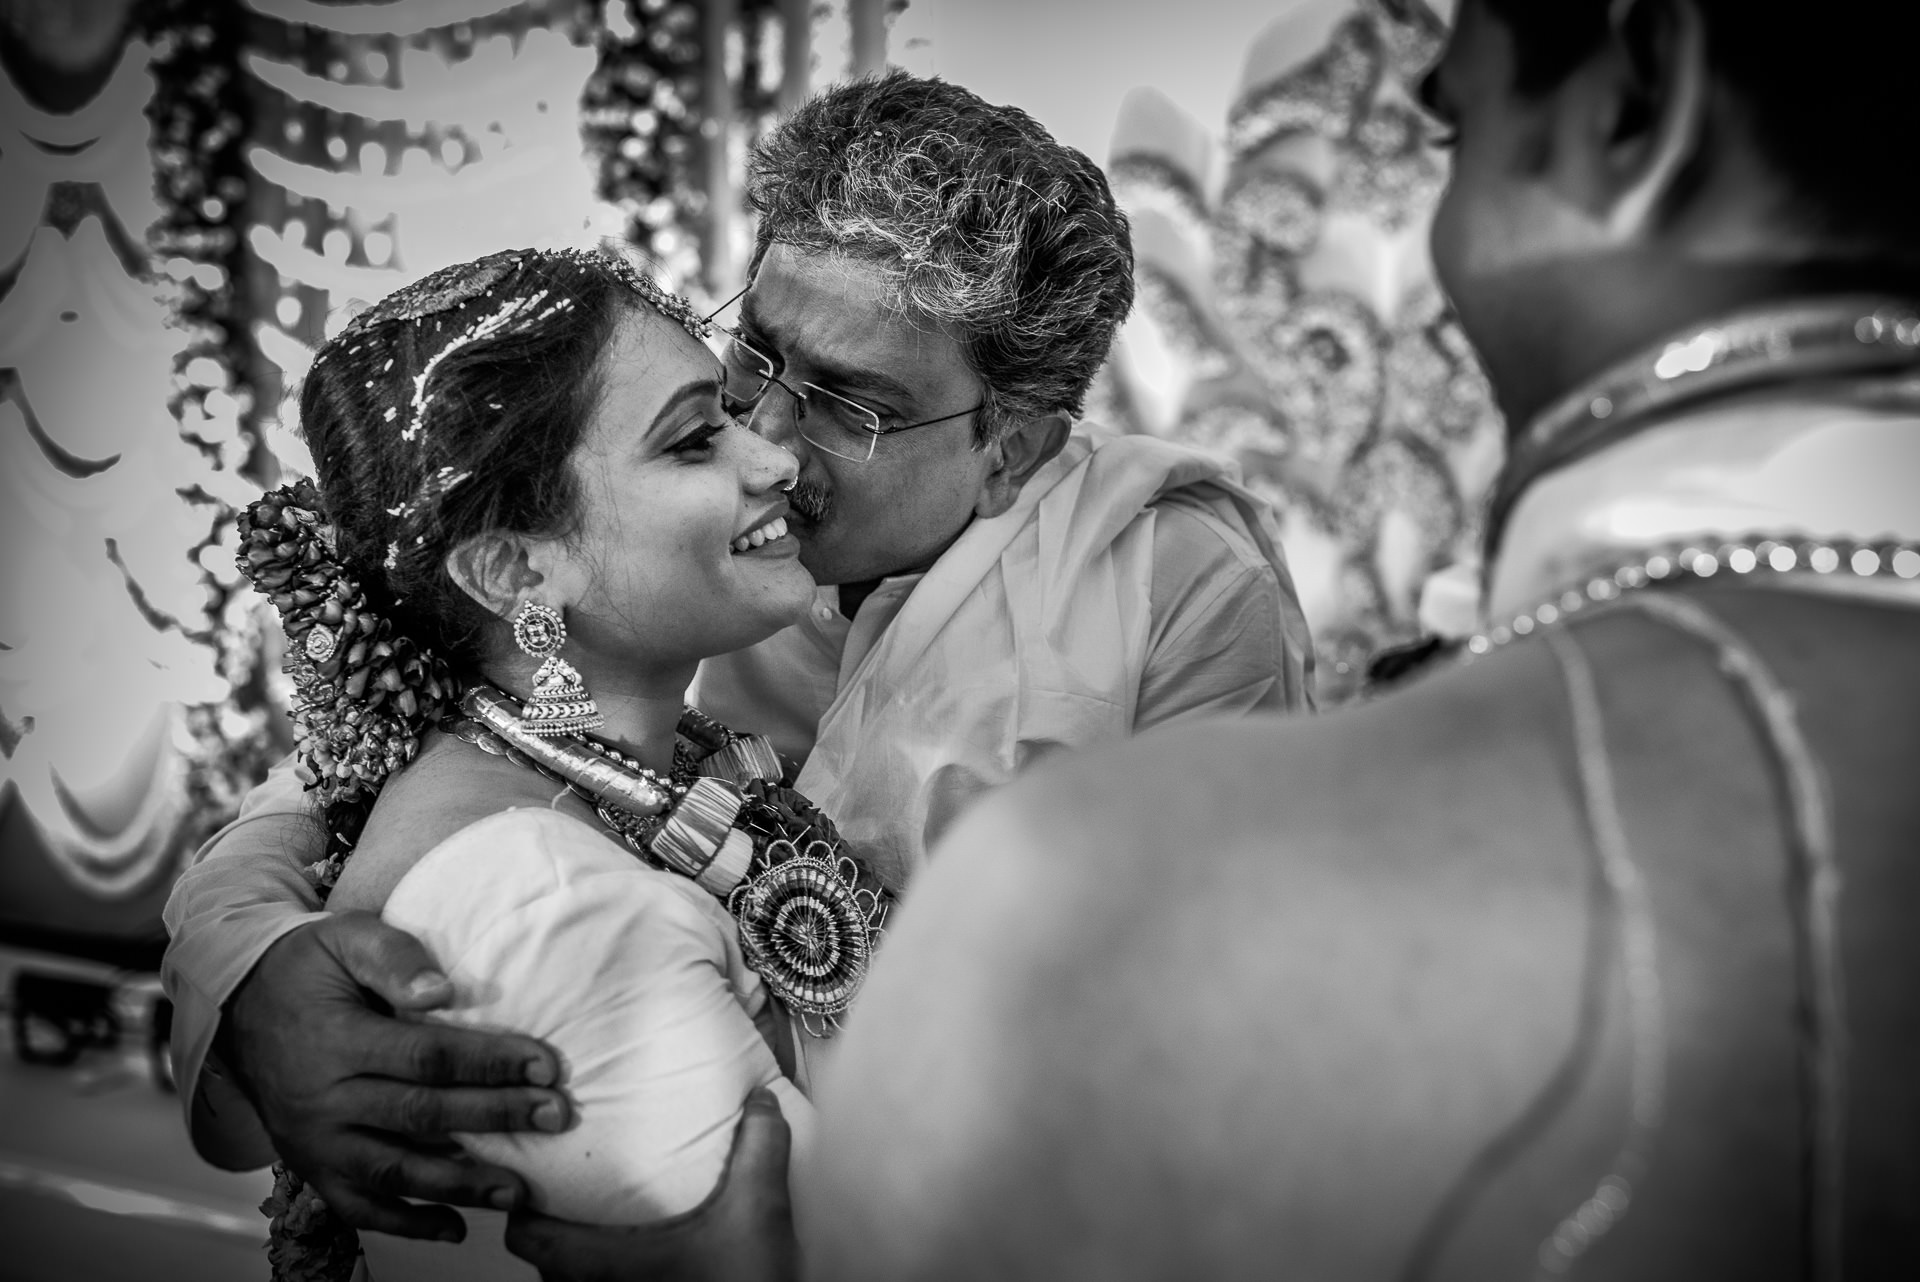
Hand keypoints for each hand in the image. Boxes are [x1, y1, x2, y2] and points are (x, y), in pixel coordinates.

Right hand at [221, 911, 572, 1240]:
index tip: (545, 1066)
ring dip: (460, 1185)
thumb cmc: (307, 968)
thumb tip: (442, 992)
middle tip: (556, 1116)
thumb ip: (394, 957)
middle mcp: (325, 1101)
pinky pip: (359, 1208)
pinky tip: (456, 1228)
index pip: (426, 1057)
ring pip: (395, 1172)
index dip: (489, 1063)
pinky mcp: (312, 1168)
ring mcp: (316, 1143)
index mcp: (338, 1041)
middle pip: (421, 1115)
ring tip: (518, 1189)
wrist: (239, 1006)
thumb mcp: (345, 939)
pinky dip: (407, 1224)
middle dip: (495, 1117)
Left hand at [504, 1088, 795, 1281]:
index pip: (527, 1236)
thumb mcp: (757, 1215)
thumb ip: (758, 1151)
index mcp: (605, 1263)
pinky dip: (610, 1274)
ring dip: (583, 1251)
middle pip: (544, 1260)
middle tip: (575, 1187)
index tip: (536, 1172)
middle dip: (555, 1223)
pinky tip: (646, 1256)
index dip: (522, 1204)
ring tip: (610, 1219)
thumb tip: (759, 1104)